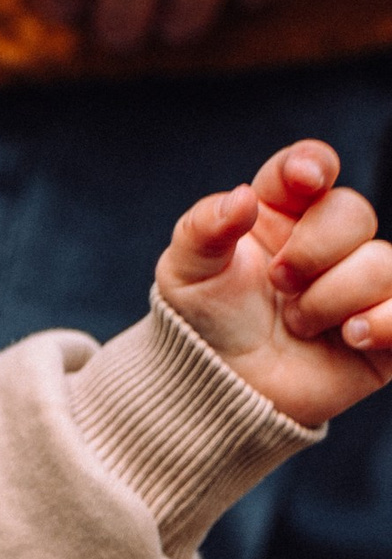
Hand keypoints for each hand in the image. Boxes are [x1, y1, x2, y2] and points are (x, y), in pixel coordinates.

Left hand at [156, 141, 391, 431]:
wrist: (217, 392)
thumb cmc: (201, 325)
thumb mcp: (186, 272)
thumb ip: (205, 227)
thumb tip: (241, 199)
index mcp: (280, 213)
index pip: (310, 167)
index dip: (313, 165)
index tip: (304, 180)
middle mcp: (326, 241)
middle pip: (353, 211)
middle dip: (313, 250)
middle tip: (278, 284)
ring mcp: (358, 284)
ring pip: (383, 263)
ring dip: (332, 298)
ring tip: (296, 326)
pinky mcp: (382, 329)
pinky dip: (385, 321)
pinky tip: (351, 336)